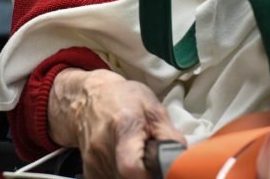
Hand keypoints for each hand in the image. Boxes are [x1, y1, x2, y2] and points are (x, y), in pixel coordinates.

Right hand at [48, 68, 186, 178]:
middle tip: (151, 159)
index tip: (158, 171)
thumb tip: (180, 156)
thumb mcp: (154, 107)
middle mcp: (102, 148)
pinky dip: (121, 175)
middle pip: (127, 177)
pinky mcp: (89, 170)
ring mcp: (92, 161)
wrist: (90, 98)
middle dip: (145, 173)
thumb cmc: (124, 98)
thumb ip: (168, 134)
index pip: (131, 167)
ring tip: (138, 157)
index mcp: (124, 128)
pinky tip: (126, 162)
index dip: (148, 175)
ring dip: (134, 174)